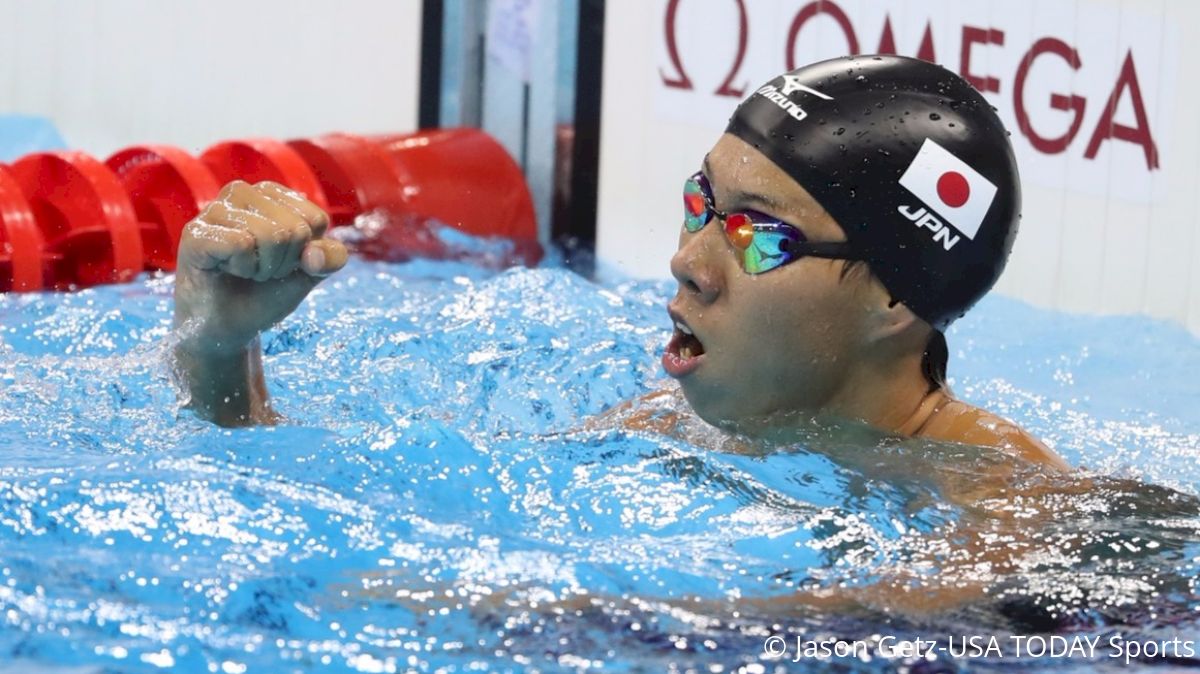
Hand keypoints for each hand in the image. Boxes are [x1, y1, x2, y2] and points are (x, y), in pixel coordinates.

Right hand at [173, 180, 347, 353]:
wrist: (227, 327)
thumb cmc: (265, 292)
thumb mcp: (310, 273)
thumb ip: (330, 258)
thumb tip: (314, 253)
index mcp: (272, 194)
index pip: (315, 220)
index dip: (305, 253)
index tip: (281, 261)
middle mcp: (242, 193)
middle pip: (295, 228)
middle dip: (283, 262)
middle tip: (259, 271)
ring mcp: (215, 209)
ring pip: (272, 235)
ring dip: (263, 268)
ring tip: (242, 271)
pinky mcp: (196, 231)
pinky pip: (242, 244)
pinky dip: (243, 268)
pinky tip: (225, 270)